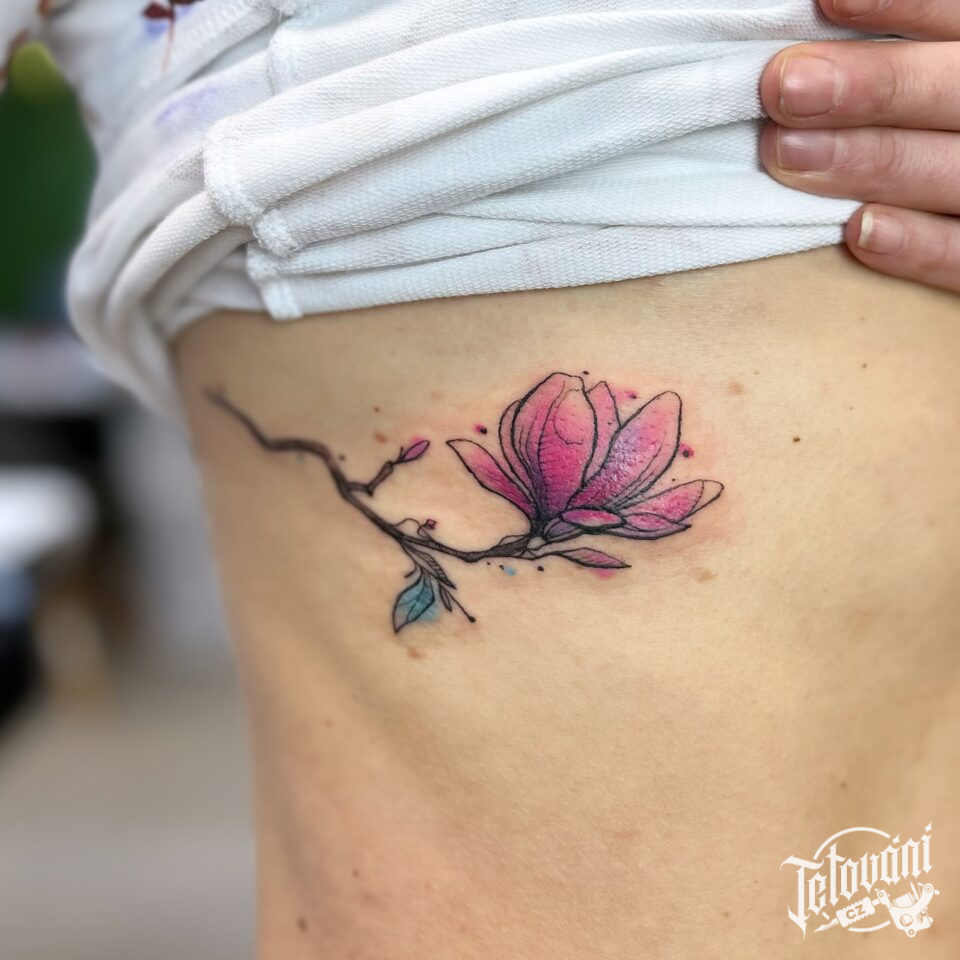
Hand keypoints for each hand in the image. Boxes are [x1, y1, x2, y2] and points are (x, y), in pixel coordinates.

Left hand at [760, 1, 959, 293]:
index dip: (903, 7)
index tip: (827, 1)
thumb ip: (898, 50)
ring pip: (952, 171)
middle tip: (785, 87)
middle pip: (955, 91)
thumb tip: (822, 11)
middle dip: (873, 87)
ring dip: (870, 162)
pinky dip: (916, 245)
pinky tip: (858, 229)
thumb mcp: (936, 67)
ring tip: (786, 154)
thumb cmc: (931, 118)